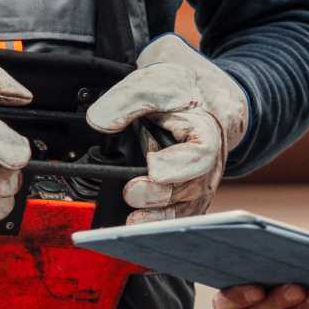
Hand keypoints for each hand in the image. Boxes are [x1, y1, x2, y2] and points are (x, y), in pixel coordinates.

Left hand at [85, 34, 248, 222]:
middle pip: (194, 186)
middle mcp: (209, 158)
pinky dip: (162, 224)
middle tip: (131, 193)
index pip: (201, 151)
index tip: (152, 167)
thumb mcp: (153, 81)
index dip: (178, 165)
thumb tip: (100, 121)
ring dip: (161, 217)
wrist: (192, 94)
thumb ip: (127, 98)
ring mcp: (201, 179)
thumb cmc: (175, 88)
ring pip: (189, 206)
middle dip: (162, 195)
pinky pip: (182, 215)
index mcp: (205, 127)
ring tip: (133, 221)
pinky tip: (139, 227)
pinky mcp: (189, 194)